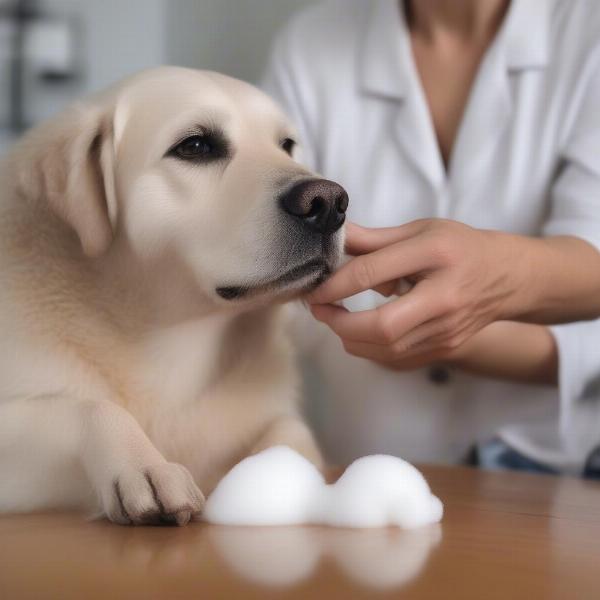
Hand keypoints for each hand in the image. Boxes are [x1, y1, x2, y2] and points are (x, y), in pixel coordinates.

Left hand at [308, 219, 529, 367]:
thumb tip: (336, 240)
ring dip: (350, 337)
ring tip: (335, 318)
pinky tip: (359, 331)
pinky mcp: (445, 348)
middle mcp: (444, 297)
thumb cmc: (462, 247)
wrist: (509, 278)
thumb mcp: (421, 230)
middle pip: (381, 327)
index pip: (372, 273)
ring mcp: (447, 329)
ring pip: (386, 349)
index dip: (334, 284)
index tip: (314, 288)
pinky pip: (397, 358)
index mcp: (436, 254)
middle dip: (339, 322)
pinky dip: (369, 348)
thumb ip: (375, 239)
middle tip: (320, 309)